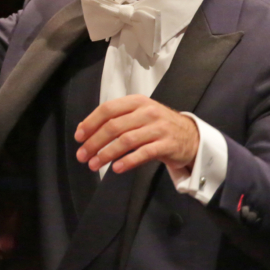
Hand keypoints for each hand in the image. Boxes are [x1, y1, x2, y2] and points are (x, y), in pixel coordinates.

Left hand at [74, 94, 198, 175]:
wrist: (191, 136)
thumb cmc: (157, 125)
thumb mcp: (137, 116)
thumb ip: (114, 120)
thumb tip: (82, 129)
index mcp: (136, 102)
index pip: (107, 109)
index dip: (90, 123)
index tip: (78, 137)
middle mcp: (147, 112)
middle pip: (114, 126)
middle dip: (94, 142)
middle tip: (82, 156)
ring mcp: (158, 128)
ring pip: (126, 140)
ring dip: (107, 153)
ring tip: (94, 165)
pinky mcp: (167, 145)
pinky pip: (144, 153)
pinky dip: (128, 161)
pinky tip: (116, 168)